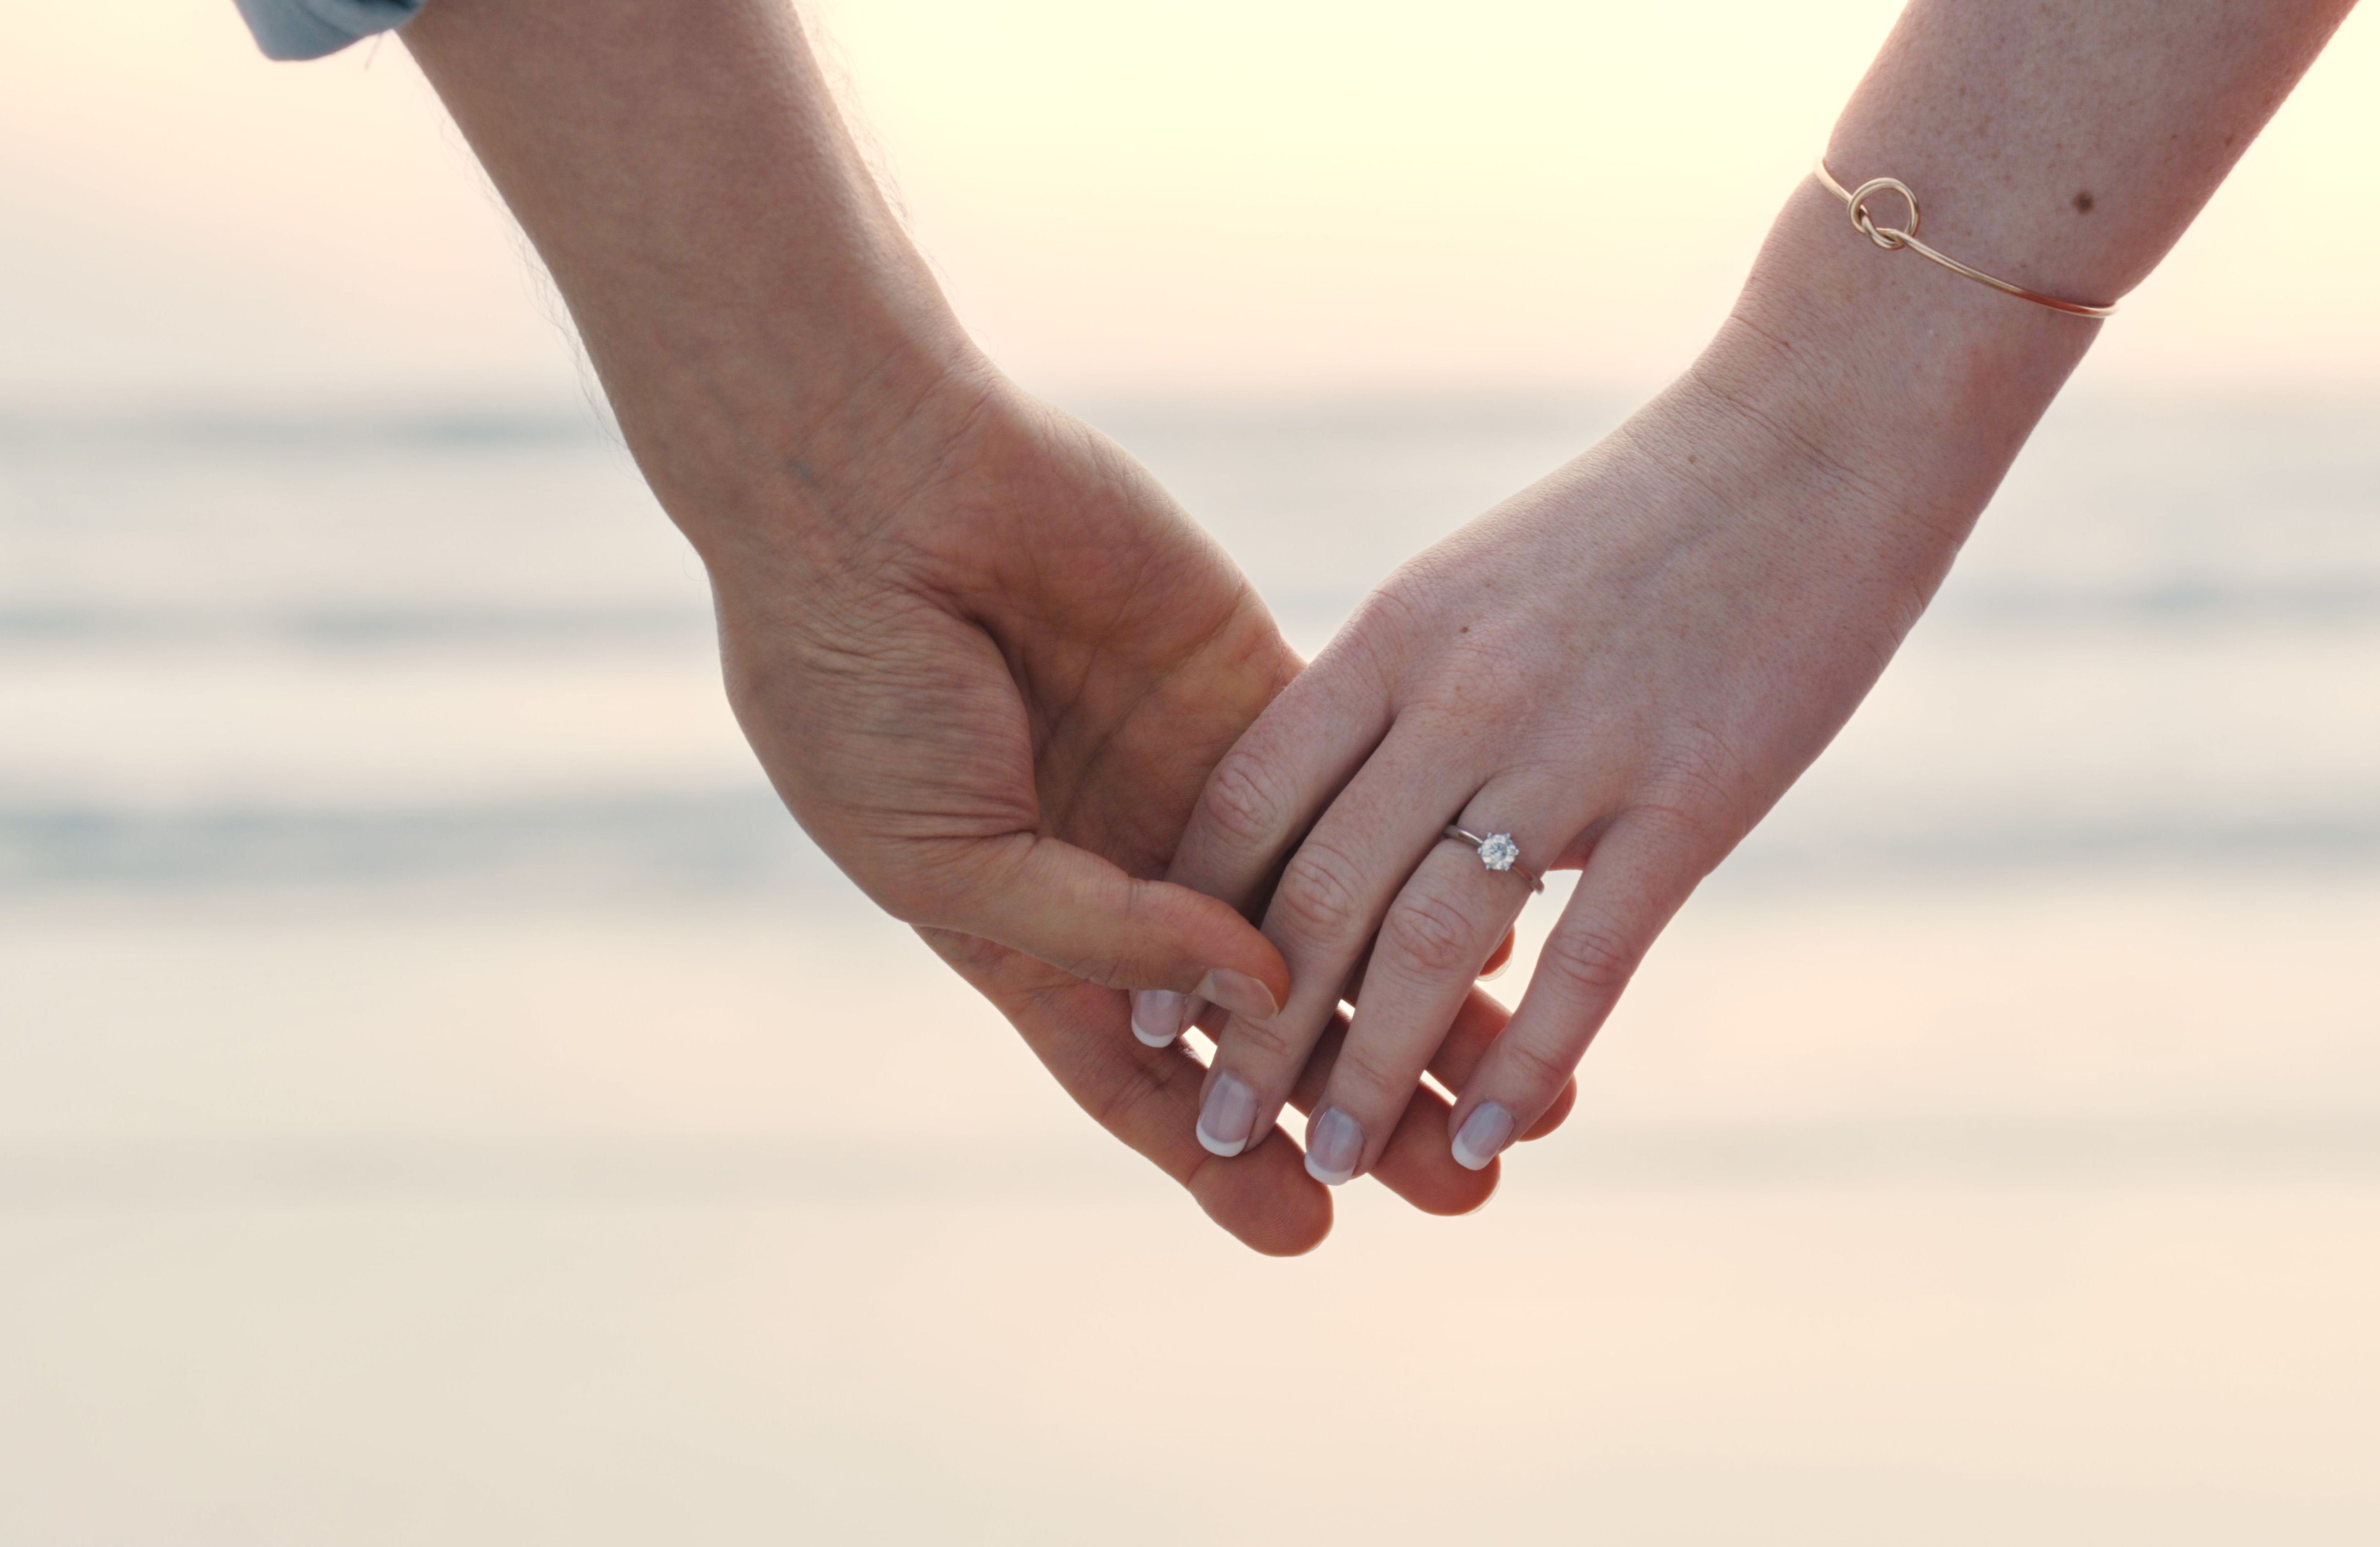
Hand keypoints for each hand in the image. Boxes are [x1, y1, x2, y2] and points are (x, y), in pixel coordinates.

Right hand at [399, 0, 1580, 1247]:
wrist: (875, 489)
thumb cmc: (858, 683)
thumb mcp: (949, 849)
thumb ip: (1101, 934)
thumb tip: (1255, 994)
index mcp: (1022, 933)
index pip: (1143, 1080)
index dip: (1220, 1160)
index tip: (1310, 1229)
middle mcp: (1119, 874)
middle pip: (1264, 1027)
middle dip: (1361, 1106)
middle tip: (1463, 1180)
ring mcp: (1188, 786)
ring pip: (1335, 929)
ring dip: (1424, 1010)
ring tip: (1520, 1094)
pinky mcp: (1250, 693)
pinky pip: (1359, 798)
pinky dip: (1429, 862)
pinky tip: (1514, 929)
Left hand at [1155, 344, 1998, 1185]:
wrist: (1814, 437)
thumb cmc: (1639, 521)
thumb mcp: (1475, 588)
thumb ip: (1399, 698)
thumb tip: (1332, 818)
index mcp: (1395, 638)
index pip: (1248, 801)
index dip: (1184, 919)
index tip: (1146, 1009)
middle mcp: (1461, 699)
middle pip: (1317, 895)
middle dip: (1253, 1031)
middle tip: (1212, 1128)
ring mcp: (1577, 750)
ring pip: (1433, 947)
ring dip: (1370, 1072)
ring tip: (1327, 1166)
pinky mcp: (1692, 798)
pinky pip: (1593, 958)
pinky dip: (1534, 1058)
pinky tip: (1493, 1129)